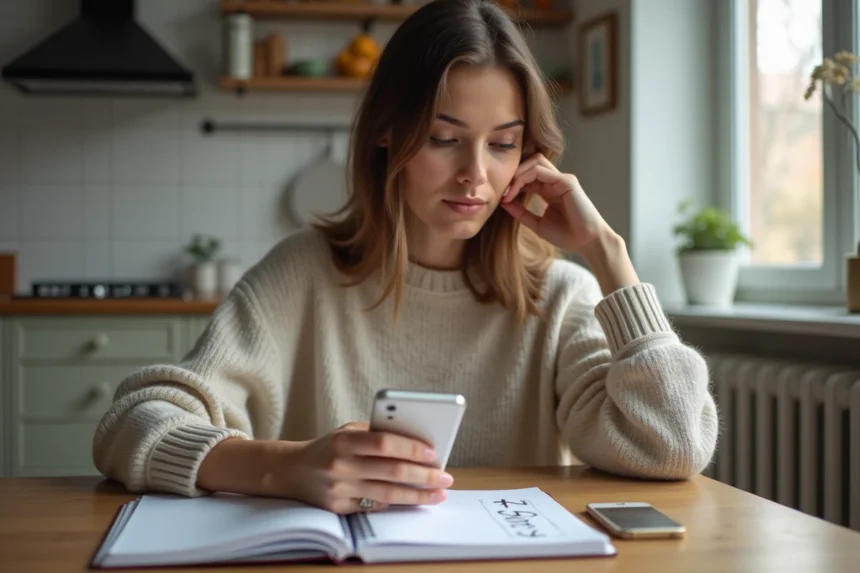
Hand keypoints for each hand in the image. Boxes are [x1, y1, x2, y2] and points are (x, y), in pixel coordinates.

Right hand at [289, 422, 453, 513]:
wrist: (292, 470)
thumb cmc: (329, 446)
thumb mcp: (347, 430)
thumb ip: (377, 433)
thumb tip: (417, 441)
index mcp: (344, 440)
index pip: (384, 443)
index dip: (411, 448)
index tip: (434, 453)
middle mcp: (340, 465)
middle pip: (391, 472)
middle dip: (424, 476)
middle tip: (445, 478)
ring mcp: (339, 489)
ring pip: (387, 494)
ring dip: (417, 495)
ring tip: (438, 494)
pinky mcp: (338, 508)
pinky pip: (374, 506)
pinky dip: (395, 503)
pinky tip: (412, 499)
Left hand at [500, 153, 613, 256]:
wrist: (587, 243)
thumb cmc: (567, 236)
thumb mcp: (537, 224)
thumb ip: (521, 212)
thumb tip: (503, 202)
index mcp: (549, 189)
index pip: (528, 175)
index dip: (512, 183)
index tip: (501, 198)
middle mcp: (555, 181)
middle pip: (531, 162)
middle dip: (514, 173)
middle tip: (502, 191)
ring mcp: (562, 179)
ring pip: (534, 162)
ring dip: (517, 174)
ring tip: (508, 192)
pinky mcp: (567, 181)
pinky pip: (540, 170)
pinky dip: (524, 178)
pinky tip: (514, 192)